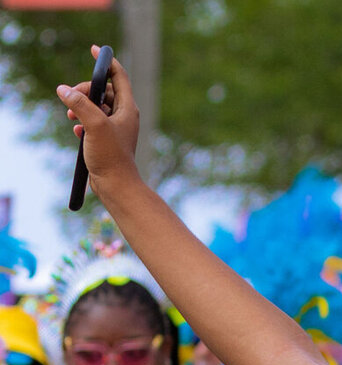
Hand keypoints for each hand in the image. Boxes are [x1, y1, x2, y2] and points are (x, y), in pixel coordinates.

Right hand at [56, 47, 139, 195]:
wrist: (116, 187)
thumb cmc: (111, 157)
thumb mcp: (94, 124)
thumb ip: (80, 103)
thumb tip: (63, 90)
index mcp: (127, 108)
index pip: (118, 76)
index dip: (106, 62)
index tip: (94, 50)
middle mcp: (124, 116)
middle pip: (103, 90)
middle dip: (85, 90)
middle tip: (72, 97)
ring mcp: (115, 128)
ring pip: (95, 107)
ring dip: (81, 107)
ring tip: (70, 115)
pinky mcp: (107, 140)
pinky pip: (92, 123)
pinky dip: (83, 123)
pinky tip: (77, 132)